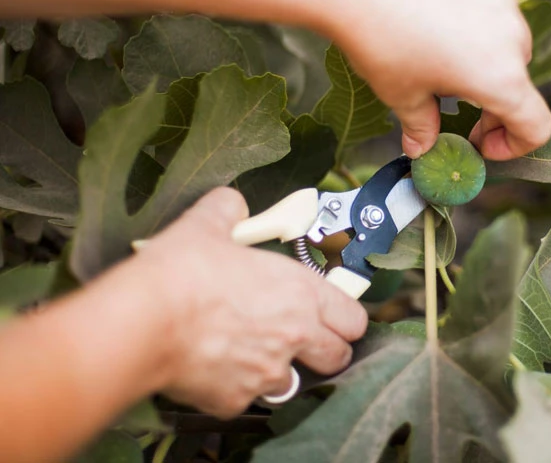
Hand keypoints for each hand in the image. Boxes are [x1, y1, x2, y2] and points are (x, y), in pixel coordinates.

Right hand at [129, 188, 367, 417]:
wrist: (143, 320)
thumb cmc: (181, 272)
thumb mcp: (208, 224)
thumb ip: (229, 210)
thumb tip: (230, 205)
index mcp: (302, 292)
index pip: (353, 319)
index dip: (344, 318)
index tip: (332, 317)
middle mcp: (295, 335)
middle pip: (337, 357)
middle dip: (324, 351)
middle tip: (302, 341)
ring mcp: (267, 373)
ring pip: (291, 382)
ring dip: (278, 370)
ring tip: (250, 352)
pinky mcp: (235, 400)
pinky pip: (245, 398)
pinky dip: (234, 386)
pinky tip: (214, 366)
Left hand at [318, 0, 550, 160]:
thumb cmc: (379, 42)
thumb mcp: (402, 96)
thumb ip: (423, 129)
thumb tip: (422, 148)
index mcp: (499, 78)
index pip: (537, 125)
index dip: (514, 145)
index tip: (481, 144)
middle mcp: (512, 37)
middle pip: (517, 82)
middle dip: (491, 102)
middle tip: (454, 106)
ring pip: (506, 42)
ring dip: (484, 59)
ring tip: (436, 56)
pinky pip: (492, 6)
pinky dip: (474, 21)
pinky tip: (433, 17)